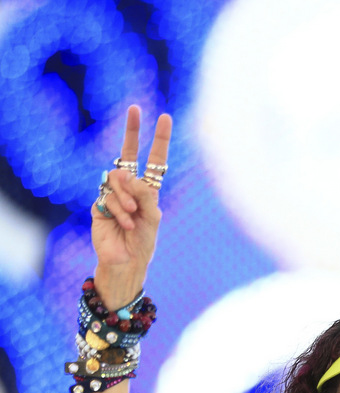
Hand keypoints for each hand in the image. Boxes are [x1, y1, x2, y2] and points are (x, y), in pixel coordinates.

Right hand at [91, 105, 172, 306]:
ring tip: (133, 217)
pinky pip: (110, 197)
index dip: (159, 140)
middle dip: (132, 131)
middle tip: (134, 108)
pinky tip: (123, 224)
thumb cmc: (143, 242)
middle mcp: (130, 189)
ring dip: (128, 199)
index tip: (164, 117)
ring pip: (118, 180)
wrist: (125, 262)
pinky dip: (120, 211)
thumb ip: (144, 195)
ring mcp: (113, 195)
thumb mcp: (152, 218)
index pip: (154, 161)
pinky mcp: (99, 204)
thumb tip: (126, 173)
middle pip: (127, 155)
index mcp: (148, 191)